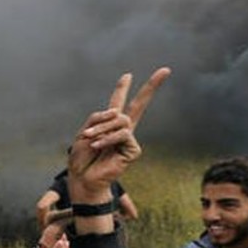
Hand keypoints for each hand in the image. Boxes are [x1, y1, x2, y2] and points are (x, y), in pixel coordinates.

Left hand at [68, 68, 169, 200]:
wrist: (82, 177)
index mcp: (108, 123)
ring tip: (90, 139)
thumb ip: (98, 118)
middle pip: (138, 105)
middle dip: (151, 87)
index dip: (122, 88)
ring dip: (102, 128)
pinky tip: (98, 146)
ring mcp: (128, 139)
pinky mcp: (133, 150)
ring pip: (121, 120)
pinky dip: (107, 138)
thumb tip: (117, 114)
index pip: (117, 103)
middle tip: (165, 70)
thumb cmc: (81, 158)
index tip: (127, 75)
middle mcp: (121, 129)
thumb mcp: (84, 132)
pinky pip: (122, 134)